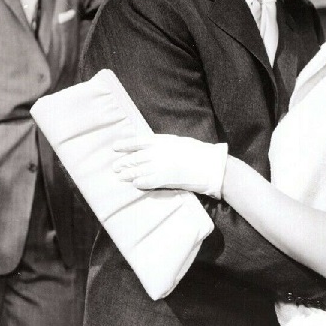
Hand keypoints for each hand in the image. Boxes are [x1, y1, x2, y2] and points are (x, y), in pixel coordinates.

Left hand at [113, 134, 227, 197]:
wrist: (211, 165)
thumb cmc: (199, 152)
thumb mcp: (180, 142)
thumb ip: (165, 145)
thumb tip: (153, 148)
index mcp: (163, 141)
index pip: (138, 142)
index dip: (125, 144)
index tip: (115, 147)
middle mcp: (159, 152)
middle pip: (136, 158)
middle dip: (125, 162)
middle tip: (115, 167)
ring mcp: (161, 165)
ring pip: (139, 170)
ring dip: (128, 174)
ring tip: (121, 177)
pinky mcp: (165, 178)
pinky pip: (147, 181)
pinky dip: (140, 183)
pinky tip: (135, 184)